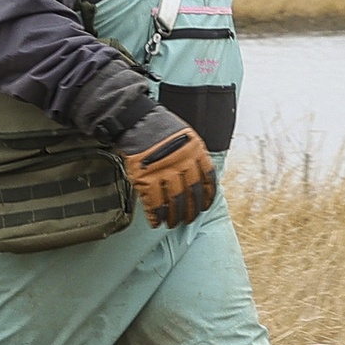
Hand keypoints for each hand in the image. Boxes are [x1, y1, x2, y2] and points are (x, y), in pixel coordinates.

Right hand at [116, 108, 216, 228]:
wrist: (137, 121)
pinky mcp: (146, 178)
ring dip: (174, 216)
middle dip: (191, 210)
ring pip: (174, 201)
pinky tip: (157, 221)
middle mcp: (182, 163)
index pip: (207, 180)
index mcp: (195, 152)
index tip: (205, 206)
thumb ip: (193, 156)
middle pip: (192, 194)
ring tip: (173, 223)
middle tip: (189, 219)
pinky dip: (155, 214)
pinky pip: (154, 202)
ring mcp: (164, 172)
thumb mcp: (186, 137)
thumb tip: (198, 178)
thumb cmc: (161, 127)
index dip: (207, 196)